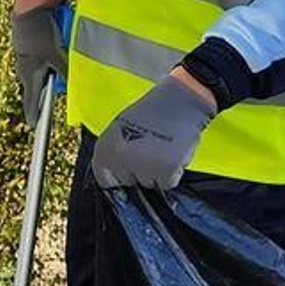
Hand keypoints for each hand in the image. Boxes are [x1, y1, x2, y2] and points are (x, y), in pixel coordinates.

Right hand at [11, 6, 68, 127]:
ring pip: (40, 73)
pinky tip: (55, 48)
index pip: (31, 102)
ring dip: (50, 72)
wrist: (28, 9)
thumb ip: (66, 72)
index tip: (35, 126)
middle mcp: (25, 71)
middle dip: (47, 91)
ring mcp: (25, 60)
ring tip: (57, 61)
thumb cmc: (40, 33)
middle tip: (54, 92)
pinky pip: (40, 61)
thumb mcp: (56, 54)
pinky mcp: (28, 50)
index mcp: (30, 76)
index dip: (34, 114)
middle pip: (37, 88)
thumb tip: (75, 87)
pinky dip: (48, 60)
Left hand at [91, 77, 214, 191]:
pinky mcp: (164, 173)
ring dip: (158, 172)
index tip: (128, 171)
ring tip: (163, 148)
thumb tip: (120, 170)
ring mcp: (142, 168)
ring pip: (150, 183)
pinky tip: (173, 152)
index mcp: (105, 148)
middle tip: (151, 150)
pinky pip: (168, 183)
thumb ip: (117, 151)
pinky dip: (173, 172)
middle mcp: (120, 161)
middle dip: (140, 172)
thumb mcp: (122, 128)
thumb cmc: (154, 111)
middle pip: (130, 182)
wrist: (180, 102)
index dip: (118, 177)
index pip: (104, 179)